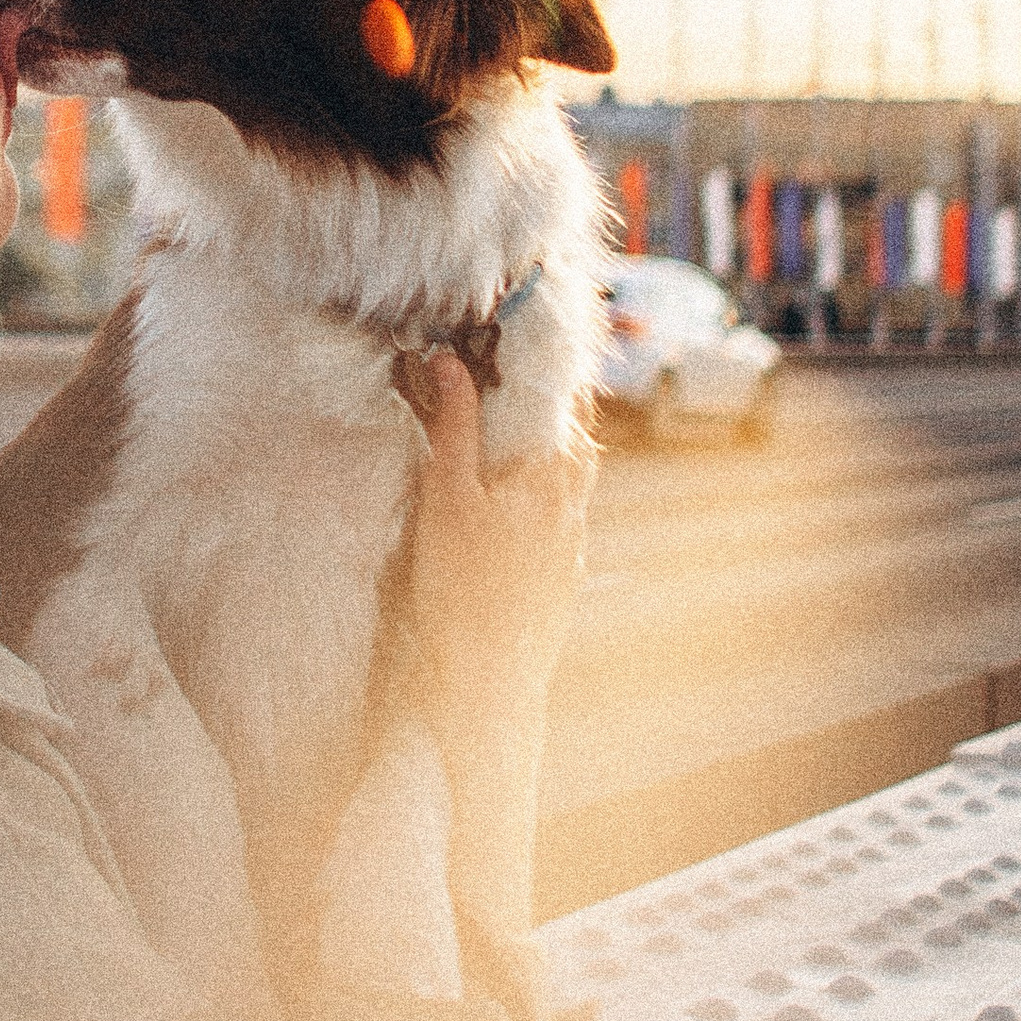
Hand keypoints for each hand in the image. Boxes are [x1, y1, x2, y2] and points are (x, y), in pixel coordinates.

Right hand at [403, 352, 593, 789]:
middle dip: (544, 407)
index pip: (562, 397)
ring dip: (543, 453)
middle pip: (572, 436)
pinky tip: (508, 509)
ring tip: (504, 442)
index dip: (540, 364)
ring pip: (570, 480)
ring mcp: (572, 544)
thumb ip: (452, 425)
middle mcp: (574, 503)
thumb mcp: (446, 495)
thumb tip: (450, 360)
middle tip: (504, 385)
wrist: (489, 682)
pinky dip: (539, 498)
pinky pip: (560, 520)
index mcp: (552, 473)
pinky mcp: (562, 577)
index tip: (512, 339)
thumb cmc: (461, 588)